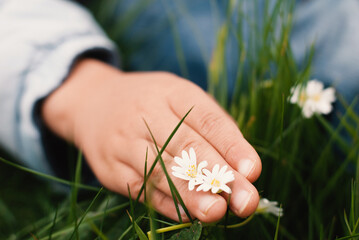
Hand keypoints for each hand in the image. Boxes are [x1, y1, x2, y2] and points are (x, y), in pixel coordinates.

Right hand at [42, 59, 261, 221]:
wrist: (93, 103)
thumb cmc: (151, 102)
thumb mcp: (180, 97)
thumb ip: (212, 125)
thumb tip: (243, 165)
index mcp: (172, 93)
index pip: (206, 119)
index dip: (231, 145)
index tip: (253, 171)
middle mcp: (146, 114)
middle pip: (185, 146)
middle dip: (217, 175)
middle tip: (246, 200)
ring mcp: (124, 141)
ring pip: (160, 170)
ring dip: (190, 194)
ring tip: (216, 212)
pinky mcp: (110, 167)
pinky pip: (140, 188)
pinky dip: (164, 203)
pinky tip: (186, 215)